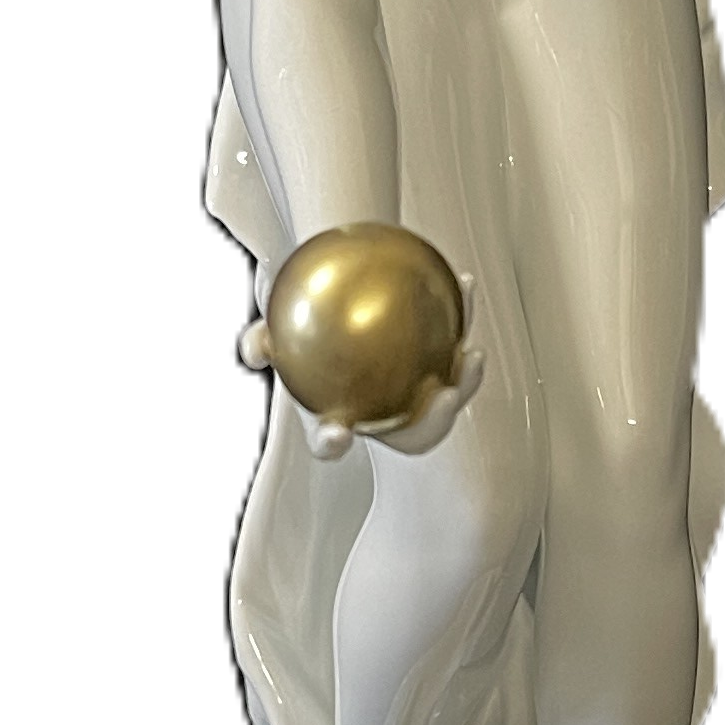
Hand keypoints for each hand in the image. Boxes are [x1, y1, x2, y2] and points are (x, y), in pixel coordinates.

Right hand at [240, 272, 485, 460]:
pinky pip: (457, 341)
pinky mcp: (444, 362)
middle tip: (444, 397)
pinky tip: (467, 281)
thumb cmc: (304, 327)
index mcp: (340, 419)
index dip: (333, 442)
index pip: (331, 440)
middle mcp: (383, 415)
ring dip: (467, 380)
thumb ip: (260, 343)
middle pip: (413, 432)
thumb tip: (252, 353)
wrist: (336, 302)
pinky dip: (464, 313)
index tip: (338, 433)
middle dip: (433, 424)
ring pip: (450, 393)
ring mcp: (419, 395)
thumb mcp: (273, 334)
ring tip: (472, 354)